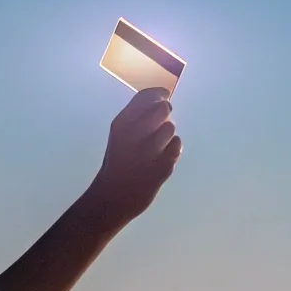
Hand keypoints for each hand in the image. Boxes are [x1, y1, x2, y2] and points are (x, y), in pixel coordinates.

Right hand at [80, 88, 180, 226]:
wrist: (114, 196)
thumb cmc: (119, 160)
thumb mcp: (120, 134)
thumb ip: (138, 116)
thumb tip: (165, 99)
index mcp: (121, 123)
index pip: (146, 96)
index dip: (159, 94)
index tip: (164, 96)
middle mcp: (134, 134)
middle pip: (163, 108)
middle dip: (165, 113)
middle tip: (161, 123)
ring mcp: (149, 151)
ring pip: (171, 128)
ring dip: (168, 135)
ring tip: (156, 147)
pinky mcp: (163, 165)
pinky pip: (177, 145)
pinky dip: (172, 150)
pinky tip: (160, 159)